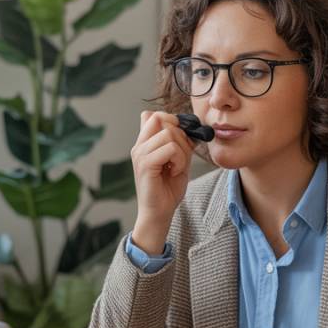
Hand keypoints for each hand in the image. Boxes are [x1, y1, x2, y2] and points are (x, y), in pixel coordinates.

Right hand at [130, 111, 195, 252]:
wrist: (159, 213)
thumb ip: (179, 142)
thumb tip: (187, 125)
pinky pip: (170, 148)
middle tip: (181, 156)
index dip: (172, 121)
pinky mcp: (145, 164)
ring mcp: (140, 154)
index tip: (181, 141)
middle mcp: (139, 146)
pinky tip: (174, 171)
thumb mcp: (178, 160)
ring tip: (176, 167)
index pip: (153, 115)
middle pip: (162, 119)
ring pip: (169, 134)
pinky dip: (179, 160)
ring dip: (182, 151)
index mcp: (144, 143)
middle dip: (180, 135)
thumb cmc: (168, 189)